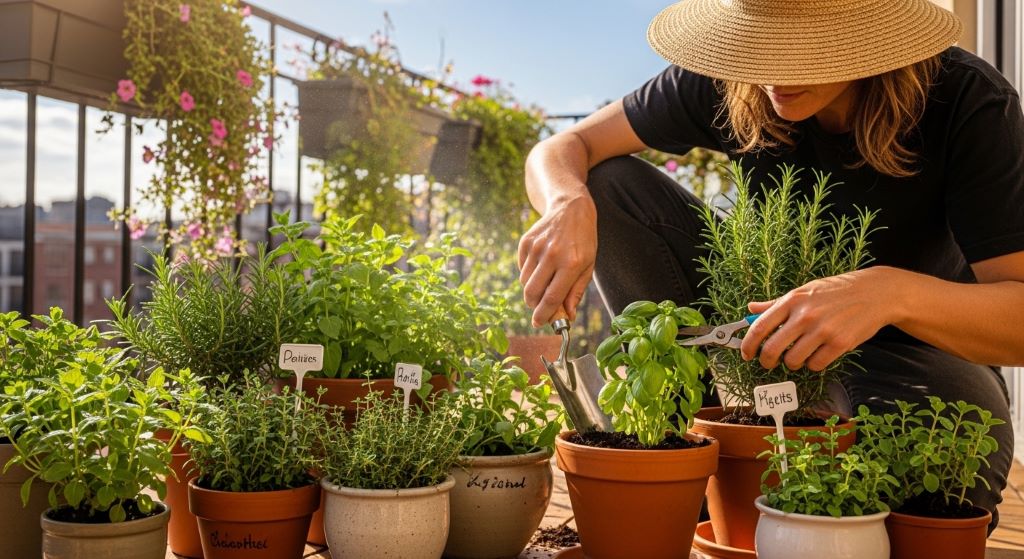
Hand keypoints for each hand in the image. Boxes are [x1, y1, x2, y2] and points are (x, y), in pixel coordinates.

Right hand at [518, 194, 597, 326]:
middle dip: (534, 307)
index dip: (544, 315)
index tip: (539, 323)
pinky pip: (521, 269)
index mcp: (571, 264)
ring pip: (525, 283)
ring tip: (545, 283)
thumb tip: (567, 316)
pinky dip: (528, 275)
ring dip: (532, 290)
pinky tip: (541, 266)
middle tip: (540, 309)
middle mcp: (552, 256)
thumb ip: (576, 292)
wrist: (570, 208)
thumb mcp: (589, 266)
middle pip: (533, 293)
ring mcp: (536, 248)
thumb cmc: (583, 241)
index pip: (552, 298)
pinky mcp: (525, 242)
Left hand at [739, 267, 904, 370]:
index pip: (759, 327)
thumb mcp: (805, 290)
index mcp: (792, 300)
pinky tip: (818, 354)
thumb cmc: (838, 291)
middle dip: (766, 360)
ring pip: (793, 361)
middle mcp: (804, 316)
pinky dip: (813, 364)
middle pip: (772, 349)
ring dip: (792, 363)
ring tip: (799, 355)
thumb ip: (776, 303)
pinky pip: (815, 365)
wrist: (876, 293)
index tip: (746, 353)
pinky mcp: (840, 344)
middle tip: (769, 362)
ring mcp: (822, 331)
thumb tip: (751, 309)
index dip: (748, 345)